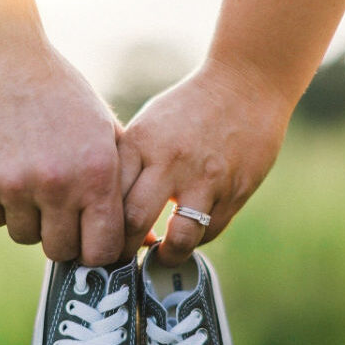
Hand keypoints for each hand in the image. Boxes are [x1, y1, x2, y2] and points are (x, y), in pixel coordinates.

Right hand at [0, 44, 124, 265]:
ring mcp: (12, 186)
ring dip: (28, 216)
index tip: (89, 240)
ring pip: (24, 235)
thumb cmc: (61, 97)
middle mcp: (56, 184)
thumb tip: (145, 242)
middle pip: (60, 250)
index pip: (102, 250)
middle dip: (61, 235)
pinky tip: (3, 165)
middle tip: (57, 206)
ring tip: (30, 175)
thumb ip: (124, 186)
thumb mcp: (104, 132)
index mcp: (96, 174)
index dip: (96, 250)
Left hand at [118, 59, 291, 265]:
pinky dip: (195, 240)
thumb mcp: (149, 125)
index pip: (108, 197)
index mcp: (141, 143)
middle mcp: (170, 162)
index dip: (99, 227)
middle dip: (124, 251)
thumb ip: (129, 164)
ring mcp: (206, 179)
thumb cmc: (189, 107)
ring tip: (160, 256)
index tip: (98, 239)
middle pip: (134, 222)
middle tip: (122, 259)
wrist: (247, 85)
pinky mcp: (235, 191)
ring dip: (166, 256)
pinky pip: (209, 231)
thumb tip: (103, 209)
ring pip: (179, 238)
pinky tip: (187, 234)